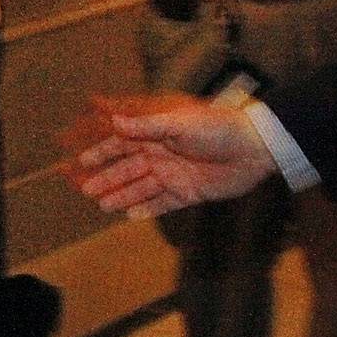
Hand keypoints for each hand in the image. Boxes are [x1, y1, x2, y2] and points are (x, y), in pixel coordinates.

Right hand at [65, 91, 278, 216]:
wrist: (256, 148)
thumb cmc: (219, 127)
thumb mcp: (180, 122)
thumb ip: (146, 125)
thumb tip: (114, 122)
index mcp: (158, 133)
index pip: (122, 142)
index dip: (102, 152)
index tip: (81, 161)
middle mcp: (162, 153)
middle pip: (128, 168)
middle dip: (107, 178)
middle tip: (86, 190)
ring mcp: (174, 174)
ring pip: (141, 187)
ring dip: (122, 195)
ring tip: (102, 206)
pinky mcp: (188, 192)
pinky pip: (162, 203)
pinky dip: (147, 208)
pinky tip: (130, 215)